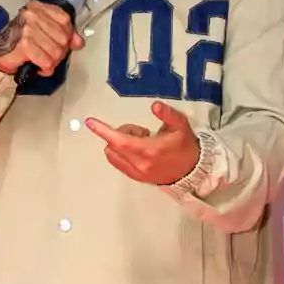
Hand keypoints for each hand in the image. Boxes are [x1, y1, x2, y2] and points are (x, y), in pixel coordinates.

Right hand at [0, 0, 84, 75]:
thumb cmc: (21, 42)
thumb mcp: (44, 32)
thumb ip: (64, 34)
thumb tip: (79, 42)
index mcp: (38, 8)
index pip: (65, 20)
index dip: (67, 35)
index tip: (58, 41)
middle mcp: (32, 15)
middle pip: (63, 38)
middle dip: (59, 51)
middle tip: (47, 54)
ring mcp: (27, 30)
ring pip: (57, 52)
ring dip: (52, 62)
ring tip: (42, 60)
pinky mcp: (24, 45)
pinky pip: (47, 62)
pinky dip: (45, 68)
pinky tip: (37, 66)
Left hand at [84, 101, 200, 185]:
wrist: (192, 171)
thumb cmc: (185, 146)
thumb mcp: (180, 126)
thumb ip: (168, 114)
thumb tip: (154, 105)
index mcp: (149, 149)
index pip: (119, 140)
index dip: (103, 131)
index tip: (90, 122)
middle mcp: (139, 163)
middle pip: (114, 145)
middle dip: (121, 133)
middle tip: (143, 132)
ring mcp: (136, 172)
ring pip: (113, 154)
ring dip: (120, 145)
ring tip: (141, 143)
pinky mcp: (136, 177)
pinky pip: (118, 163)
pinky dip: (121, 153)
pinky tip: (138, 152)